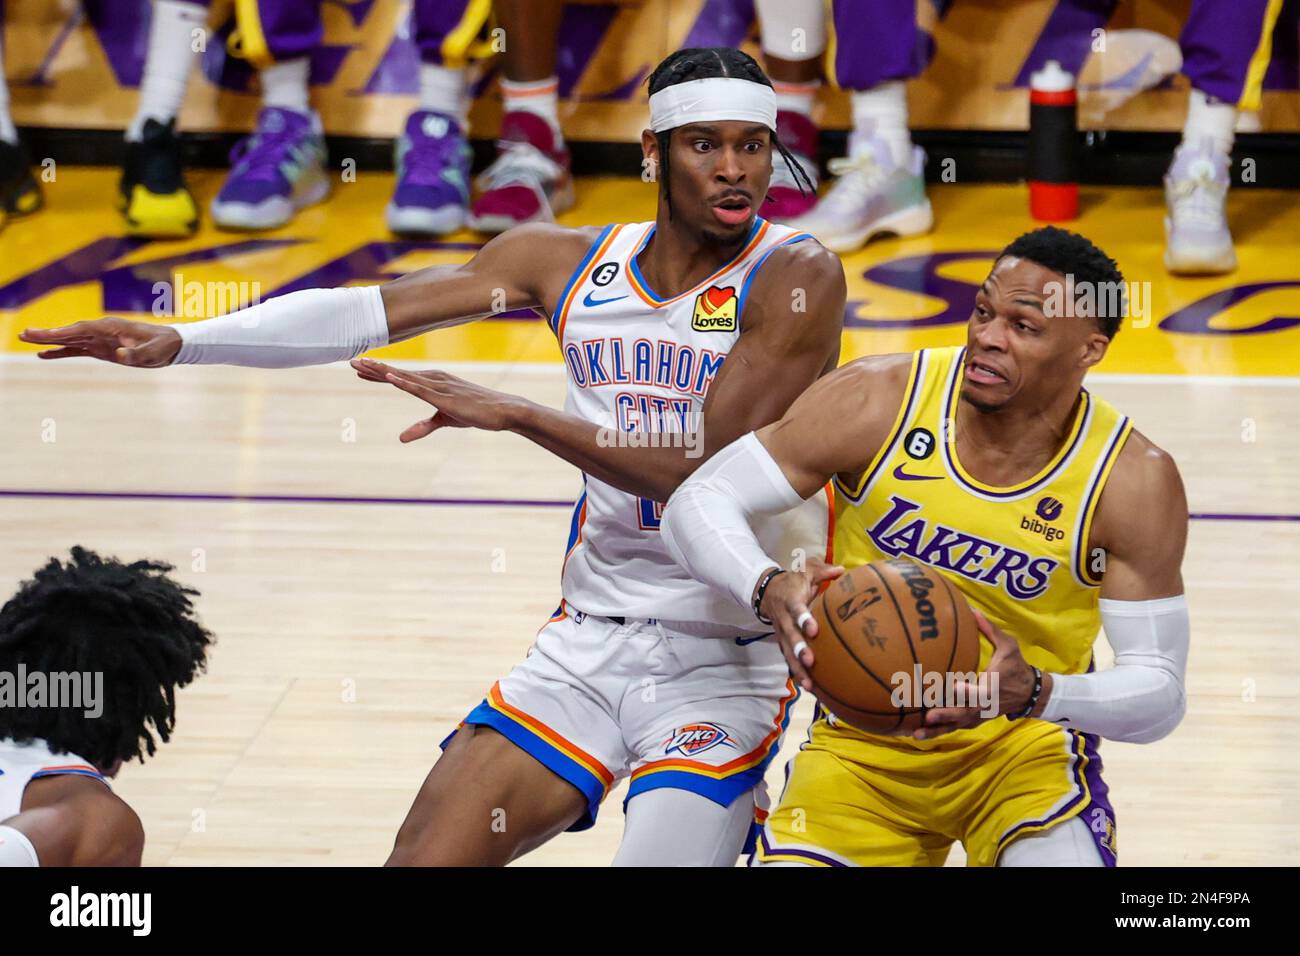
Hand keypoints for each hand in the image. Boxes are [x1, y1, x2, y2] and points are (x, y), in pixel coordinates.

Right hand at [19, 318, 181, 366]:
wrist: (171, 345)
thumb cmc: (163, 346)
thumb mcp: (153, 352)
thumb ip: (136, 353)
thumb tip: (119, 354)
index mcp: (112, 327)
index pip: (83, 328)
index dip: (64, 332)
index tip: (46, 335)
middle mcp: (102, 331)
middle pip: (70, 331)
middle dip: (48, 333)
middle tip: (23, 334)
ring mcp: (100, 339)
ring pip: (69, 339)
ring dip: (48, 341)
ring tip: (25, 340)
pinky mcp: (101, 349)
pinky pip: (77, 350)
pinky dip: (60, 352)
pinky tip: (44, 355)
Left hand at [351, 358, 526, 439]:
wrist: (502, 411)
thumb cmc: (476, 412)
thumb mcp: (445, 420)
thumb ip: (422, 427)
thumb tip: (401, 438)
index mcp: (433, 382)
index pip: (400, 377)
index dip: (379, 373)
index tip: (360, 368)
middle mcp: (433, 379)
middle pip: (398, 373)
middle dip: (374, 368)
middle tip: (351, 360)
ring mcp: (439, 386)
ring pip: (405, 378)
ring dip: (383, 371)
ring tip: (363, 365)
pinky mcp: (445, 397)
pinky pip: (420, 389)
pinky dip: (404, 383)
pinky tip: (390, 378)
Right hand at [756, 558, 844, 690]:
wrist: (766, 592)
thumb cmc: (793, 582)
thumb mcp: (805, 571)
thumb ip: (822, 571)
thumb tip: (841, 570)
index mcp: (791, 601)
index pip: (796, 610)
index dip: (803, 619)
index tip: (814, 629)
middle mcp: (784, 621)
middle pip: (790, 637)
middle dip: (799, 650)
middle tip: (810, 661)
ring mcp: (782, 635)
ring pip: (788, 654)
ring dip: (797, 669)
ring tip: (809, 685)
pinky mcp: (783, 645)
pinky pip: (789, 660)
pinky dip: (798, 674)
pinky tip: (811, 688)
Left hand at [912, 606, 1051, 739]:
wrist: (1030, 692)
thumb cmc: (1016, 667)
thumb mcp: (1009, 646)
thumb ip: (990, 630)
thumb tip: (973, 611)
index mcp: (992, 687)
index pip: (980, 692)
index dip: (968, 691)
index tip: (954, 687)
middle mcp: (984, 705)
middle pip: (964, 714)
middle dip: (946, 715)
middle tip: (927, 716)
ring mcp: (979, 715)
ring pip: (957, 725)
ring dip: (937, 730)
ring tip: (916, 734)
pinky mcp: (974, 720)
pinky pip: (956, 728)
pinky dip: (940, 731)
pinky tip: (920, 733)